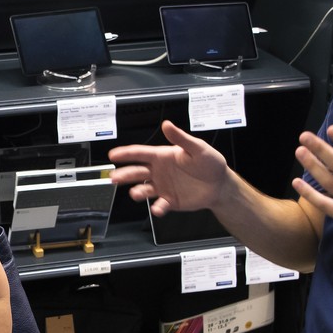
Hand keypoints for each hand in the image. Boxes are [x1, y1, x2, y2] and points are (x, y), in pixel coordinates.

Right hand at [108, 121, 231, 216]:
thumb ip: (181, 138)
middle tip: (114, 177)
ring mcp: (163, 186)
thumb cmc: (210, 163)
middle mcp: (159, 171)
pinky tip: (158, 208)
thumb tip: (167, 125)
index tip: (113, 154)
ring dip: (137, 192)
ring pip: (143, 189)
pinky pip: (159, 205)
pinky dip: (157, 208)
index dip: (126, 153)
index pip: (140, 153)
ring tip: (135, 194)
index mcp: (162, 156)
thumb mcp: (197, 148)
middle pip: (136, 172)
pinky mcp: (169, 200)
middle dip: (124, 174)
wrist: (219, 185)